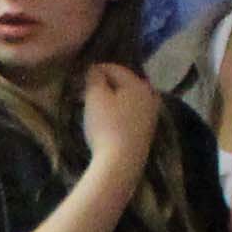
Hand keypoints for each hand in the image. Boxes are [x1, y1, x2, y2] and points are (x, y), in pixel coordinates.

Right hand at [77, 62, 166, 179]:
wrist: (121, 163)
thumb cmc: (107, 126)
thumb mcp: (95, 97)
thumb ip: (94, 78)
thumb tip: (94, 69)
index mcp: (138, 83)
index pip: (113, 68)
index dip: (94, 70)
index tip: (79, 78)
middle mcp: (150, 95)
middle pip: (124, 83)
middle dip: (105, 85)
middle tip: (86, 92)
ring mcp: (151, 115)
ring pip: (128, 99)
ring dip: (113, 99)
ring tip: (95, 106)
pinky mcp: (147, 132)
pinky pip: (131, 113)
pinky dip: (120, 112)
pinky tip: (109, 120)